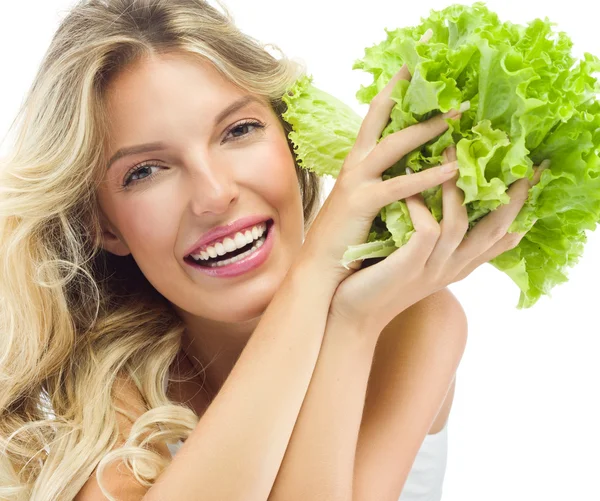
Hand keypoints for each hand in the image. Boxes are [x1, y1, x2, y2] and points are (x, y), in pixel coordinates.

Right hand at [298, 35, 464, 288]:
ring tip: (458, 115)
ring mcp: (356, 180)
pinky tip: (451, 172)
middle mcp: (356, 163)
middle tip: (442, 69)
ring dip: (427, 129)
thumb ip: (386, 178)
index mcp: (359, 160)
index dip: (395, 86)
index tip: (417, 62)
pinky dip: (426, 178)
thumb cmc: (346, 237)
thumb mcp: (367, 199)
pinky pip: (398, 185)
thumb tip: (417, 166)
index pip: (377, 113)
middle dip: (410, 90)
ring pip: (395, 145)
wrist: (320, 268)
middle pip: (382, 114)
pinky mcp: (361, 202)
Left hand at [328, 144, 547, 334]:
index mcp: (458, 264)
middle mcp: (452, 267)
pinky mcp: (409, 266)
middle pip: (495, 229)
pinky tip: (409, 190)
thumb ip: (436, 236)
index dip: (521, 209)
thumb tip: (447, 204)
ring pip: (459, 223)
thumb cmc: (381, 277)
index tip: (533, 178)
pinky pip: (427, 230)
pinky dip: (421, 206)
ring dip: (455, 187)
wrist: (353, 313)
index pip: (501, 236)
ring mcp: (432, 268)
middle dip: (510, 196)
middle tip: (515, 159)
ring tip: (447, 152)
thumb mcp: (417, 258)